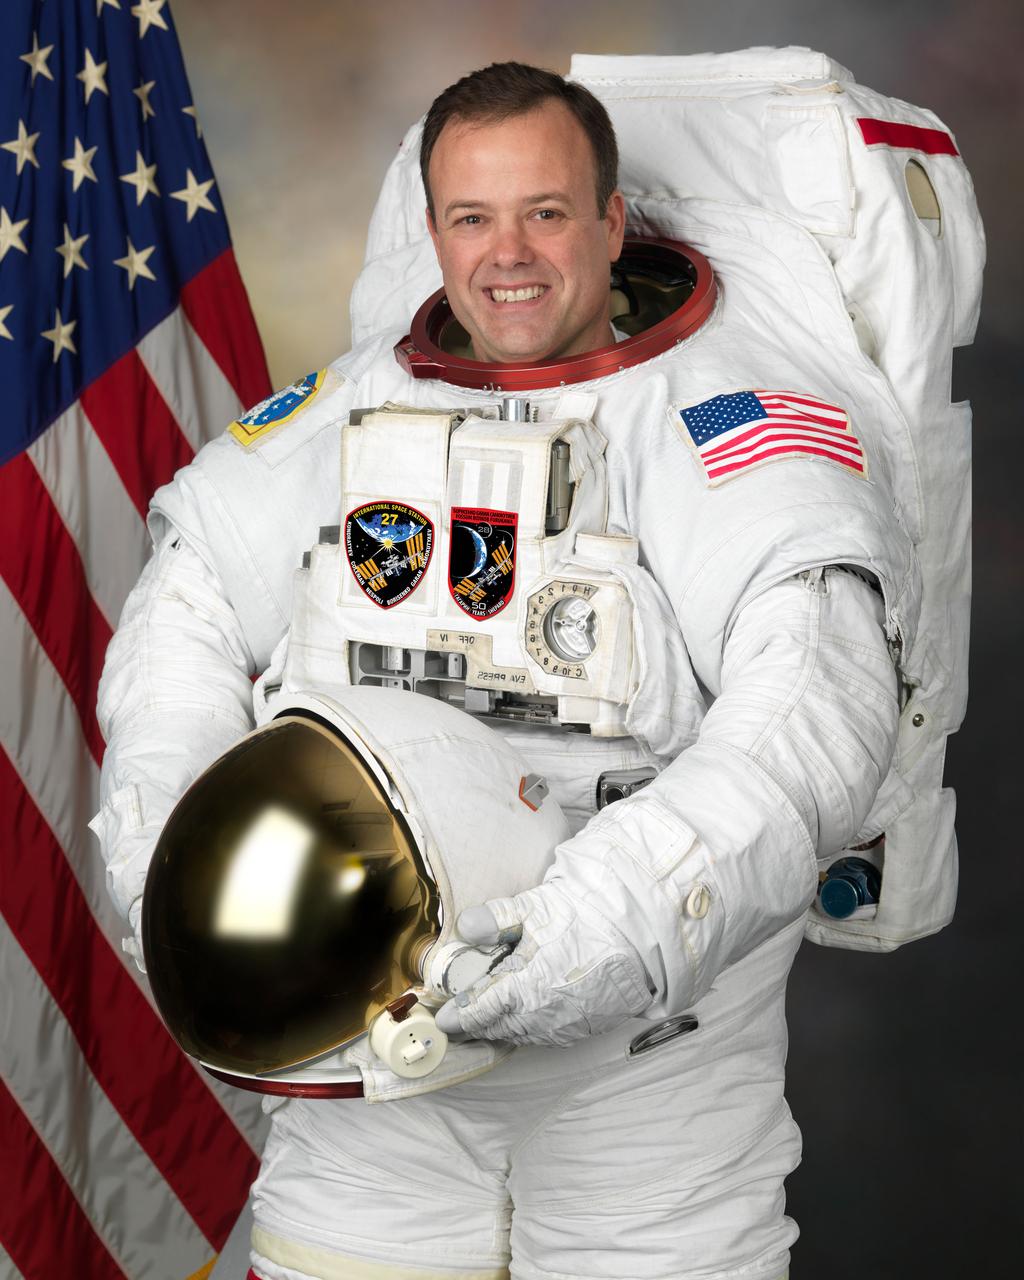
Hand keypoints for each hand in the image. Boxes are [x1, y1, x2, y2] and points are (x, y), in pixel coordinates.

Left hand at [433, 882, 654, 1046]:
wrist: (640, 935)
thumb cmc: (587, 918)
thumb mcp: (536, 909)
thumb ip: (495, 919)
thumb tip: (464, 927)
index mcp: (525, 990)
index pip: (481, 1011)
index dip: (459, 1017)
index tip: (443, 1020)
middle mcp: (543, 1017)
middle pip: (499, 1028)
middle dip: (478, 1025)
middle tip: (461, 1022)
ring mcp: (566, 1026)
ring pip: (523, 1036)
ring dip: (504, 1029)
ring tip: (490, 1022)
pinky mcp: (587, 1028)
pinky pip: (548, 1037)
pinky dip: (532, 1030)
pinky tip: (529, 1019)